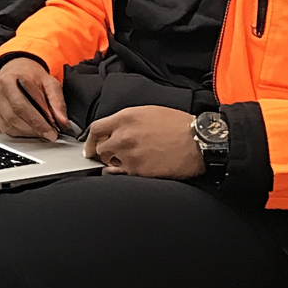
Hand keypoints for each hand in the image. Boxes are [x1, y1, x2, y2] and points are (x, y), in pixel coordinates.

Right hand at [0, 57, 67, 141]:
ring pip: (6, 126)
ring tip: (38, 130)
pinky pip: (2, 128)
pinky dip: (17, 132)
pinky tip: (27, 128)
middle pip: (12, 118)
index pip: (21, 107)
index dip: (37, 123)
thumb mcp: (49, 81)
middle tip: (47, 133)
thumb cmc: (31, 75)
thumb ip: (57, 101)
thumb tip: (62, 121)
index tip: (51, 132)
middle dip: (32, 129)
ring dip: (25, 132)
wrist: (16, 68)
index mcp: (8, 80)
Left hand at [84, 106, 203, 178]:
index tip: (89, 145)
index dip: (90, 139)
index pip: (96, 128)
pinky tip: (131, 170)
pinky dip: (122, 174)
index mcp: (126, 118)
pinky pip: (119, 175)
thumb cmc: (179, 125)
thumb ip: (128, 120)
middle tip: (111, 155)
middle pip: (99, 148)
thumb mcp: (149, 112)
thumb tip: (116, 129)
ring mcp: (129, 155)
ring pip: (109, 163)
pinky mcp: (138, 171)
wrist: (198, 142)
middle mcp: (124, 136)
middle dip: (103, 152)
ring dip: (114, 163)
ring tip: (128, 161)